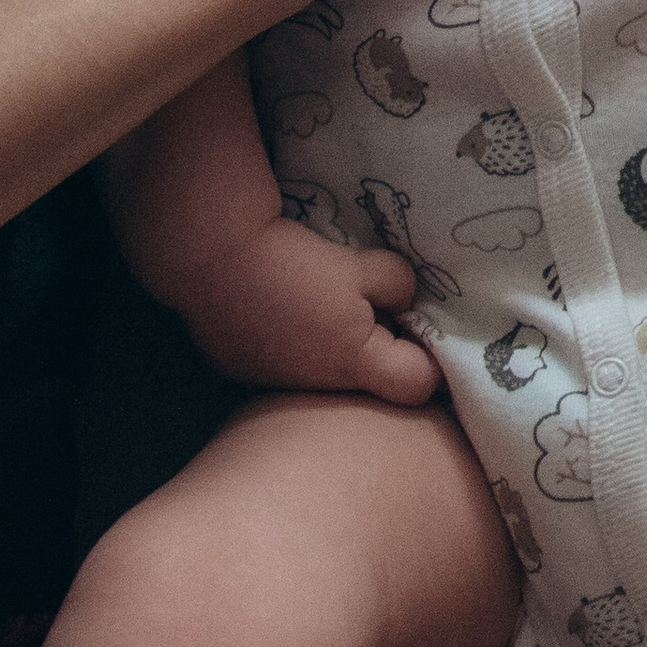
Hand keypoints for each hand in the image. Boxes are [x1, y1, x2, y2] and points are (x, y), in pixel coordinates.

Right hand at [167, 206, 441, 408]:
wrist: (214, 259)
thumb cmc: (296, 264)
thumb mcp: (364, 266)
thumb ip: (398, 286)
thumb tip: (402, 302)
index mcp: (355, 364)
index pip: (420, 386)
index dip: (432, 357)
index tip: (422, 327)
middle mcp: (318, 388)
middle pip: (372, 382)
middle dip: (384, 348)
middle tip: (377, 306)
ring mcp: (276, 385)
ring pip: (330, 374)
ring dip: (340, 346)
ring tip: (326, 303)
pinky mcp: (246, 372)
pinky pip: (292, 365)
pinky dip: (300, 344)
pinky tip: (286, 309)